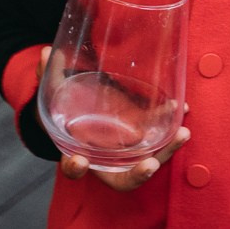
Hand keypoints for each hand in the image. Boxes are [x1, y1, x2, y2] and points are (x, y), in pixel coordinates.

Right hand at [34, 47, 190, 191]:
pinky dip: (172, 131)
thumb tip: (46, 51)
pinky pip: (159, 141)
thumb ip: (48, 75)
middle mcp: (106, 160)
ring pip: (148, 162)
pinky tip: (181, 109)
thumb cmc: (67, 108)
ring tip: (183, 133)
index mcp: (78, 153)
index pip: (74, 168)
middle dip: (138, 174)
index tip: (79, 160)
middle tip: (150, 164)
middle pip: (123, 178)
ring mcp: (127, 153)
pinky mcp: (142, 139)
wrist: (83, 112)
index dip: (75, 168)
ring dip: (167, 151)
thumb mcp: (54, 93)